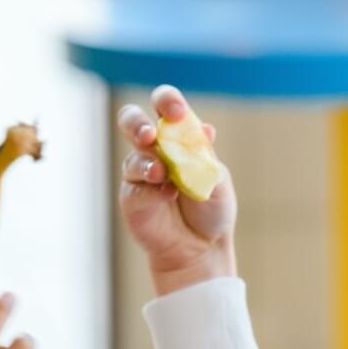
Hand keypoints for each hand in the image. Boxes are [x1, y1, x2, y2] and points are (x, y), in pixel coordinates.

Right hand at [117, 84, 237, 295]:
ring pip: (132, 155)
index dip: (167, 102)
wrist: (203, 247)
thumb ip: (205, 156)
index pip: (166, 108)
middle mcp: (155, 149)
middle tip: (150, 136)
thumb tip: (205, 129)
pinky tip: (169, 194)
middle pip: (131, 121)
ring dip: (147, 162)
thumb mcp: (216, 180)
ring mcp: (140, 172)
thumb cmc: (211, 208)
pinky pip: (135, 184)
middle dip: (136, 124)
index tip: (176, 112)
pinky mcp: (133, 195)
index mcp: (179, 137)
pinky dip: (152, 187)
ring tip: (162, 173)